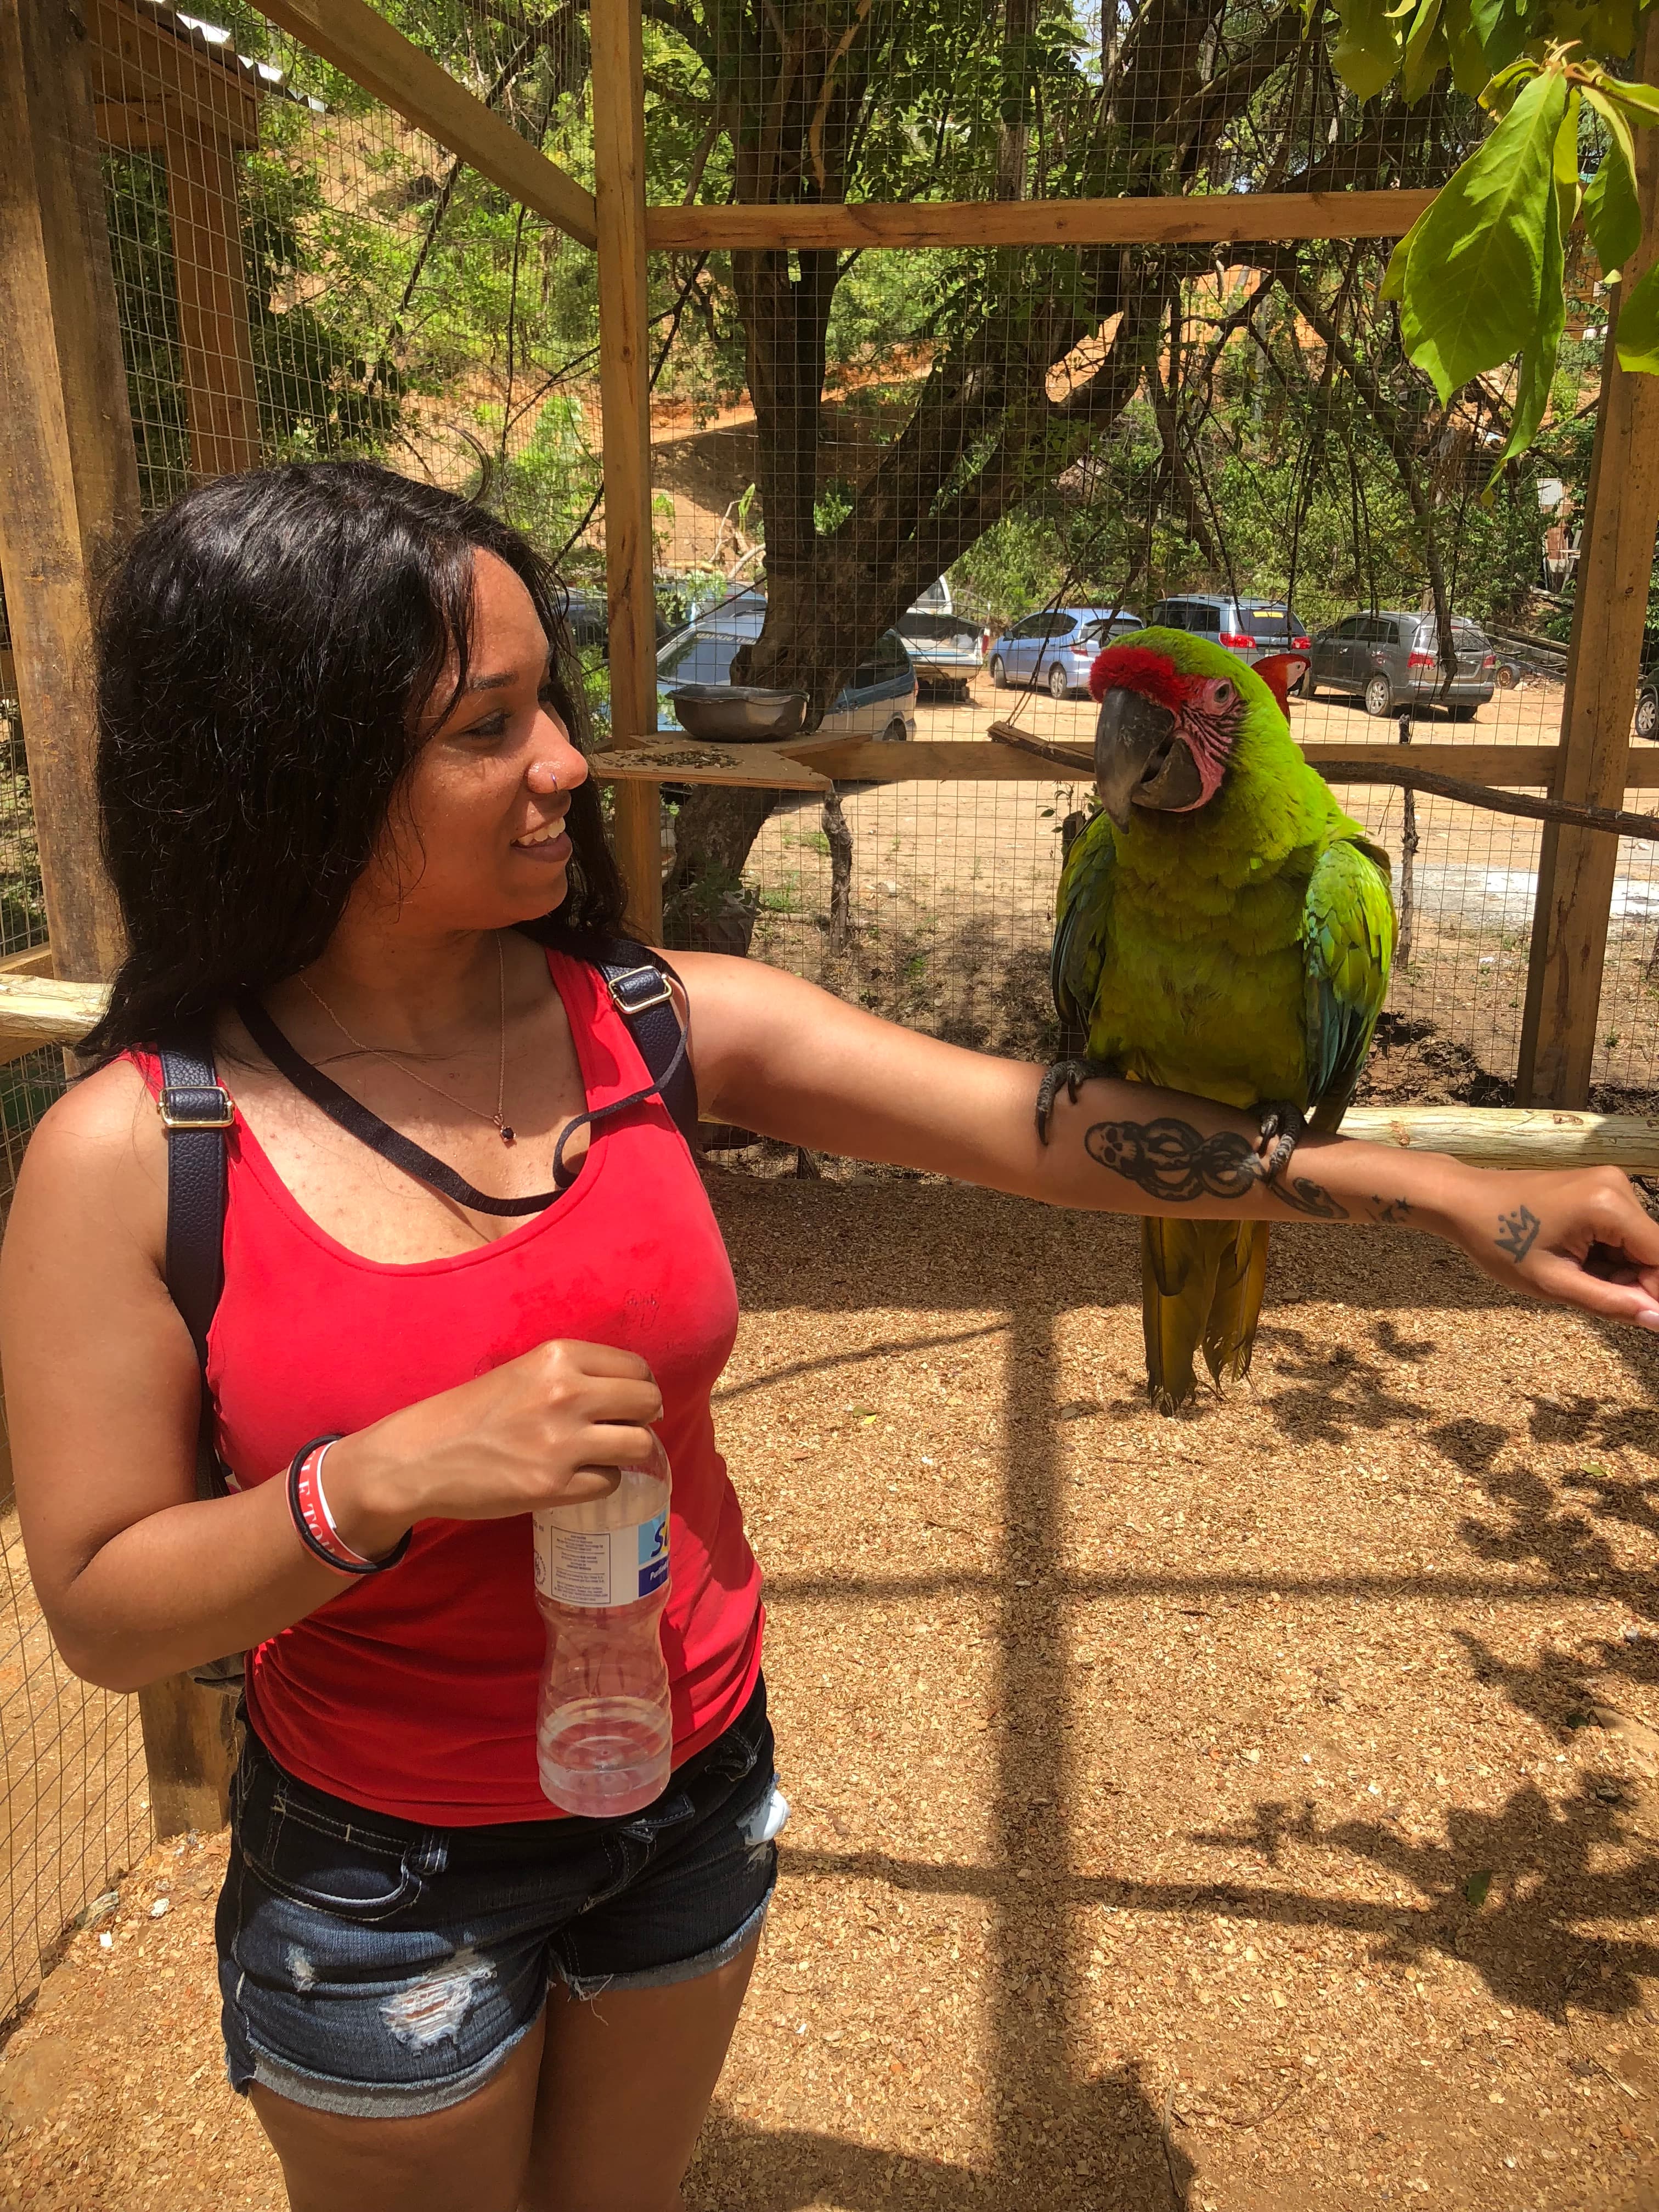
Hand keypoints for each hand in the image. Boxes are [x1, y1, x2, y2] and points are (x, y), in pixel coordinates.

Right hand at [321, 1340, 664, 1556]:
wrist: (420, 1456)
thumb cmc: (472, 1412)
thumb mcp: (525, 1373)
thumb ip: (574, 1375)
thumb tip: (631, 1394)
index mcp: (559, 1356)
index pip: (637, 1368)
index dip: (639, 1388)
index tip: (628, 1403)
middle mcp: (567, 1392)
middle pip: (648, 1403)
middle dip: (644, 1418)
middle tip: (624, 1429)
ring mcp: (563, 1441)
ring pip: (639, 1444)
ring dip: (629, 1452)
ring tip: (608, 1455)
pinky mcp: (554, 1485)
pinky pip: (610, 1481)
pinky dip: (600, 1481)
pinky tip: (576, 1477)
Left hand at [1437, 1164, 1658, 1328]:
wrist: (1463, 1200)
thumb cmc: (1498, 1241)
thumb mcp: (1553, 1282)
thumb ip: (1611, 1303)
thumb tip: (1658, 1320)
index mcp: (1608, 1206)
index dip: (1656, 1293)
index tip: (1645, 1320)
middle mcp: (1617, 1186)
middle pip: (1652, 1251)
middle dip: (1634, 1283)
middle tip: (1588, 1295)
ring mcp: (1609, 1183)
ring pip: (1637, 1245)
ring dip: (1618, 1271)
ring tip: (1571, 1275)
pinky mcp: (1600, 1188)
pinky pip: (1621, 1232)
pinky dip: (1607, 1255)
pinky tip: (1573, 1261)